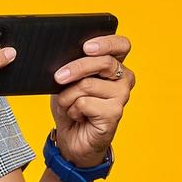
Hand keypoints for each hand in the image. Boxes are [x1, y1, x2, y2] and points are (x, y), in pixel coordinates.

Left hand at [50, 34, 134, 165]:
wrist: (71, 139)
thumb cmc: (71, 106)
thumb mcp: (67, 81)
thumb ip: (71, 68)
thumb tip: (64, 63)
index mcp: (114, 65)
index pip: (121, 45)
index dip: (106, 43)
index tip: (86, 47)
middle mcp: (123, 78)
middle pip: (103, 62)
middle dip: (76, 68)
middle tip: (58, 77)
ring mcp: (122, 96)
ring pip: (87, 84)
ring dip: (69, 96)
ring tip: (70, 106)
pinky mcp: (115, 113)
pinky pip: (85, 103)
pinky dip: (73, 109)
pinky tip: (78, 116)